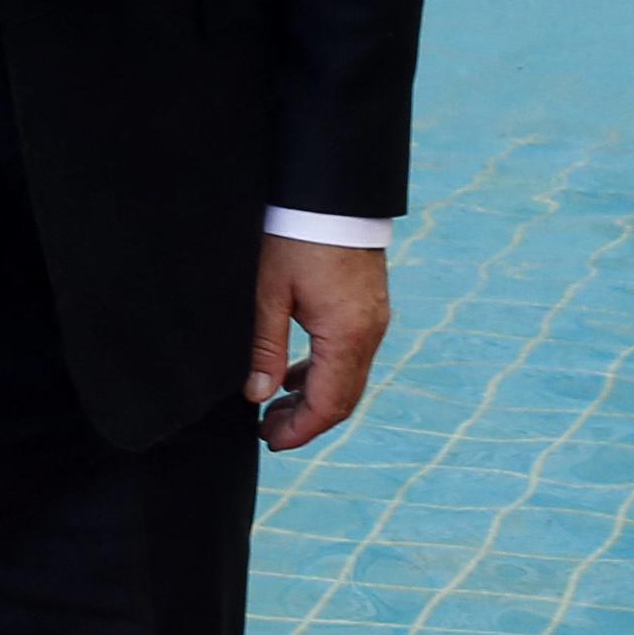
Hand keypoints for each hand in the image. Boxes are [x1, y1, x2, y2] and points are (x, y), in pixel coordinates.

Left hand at [249, 234, 389, 450]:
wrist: (331, 194)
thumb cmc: (296, 237)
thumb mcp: (270, 294)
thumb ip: (265, 349)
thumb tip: (258, 395)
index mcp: (345, 335)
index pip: (328, 405)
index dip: (299, 431)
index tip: (270, 440)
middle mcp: (368, 333)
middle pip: (343, 399)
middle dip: (307, 422)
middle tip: (268, 430)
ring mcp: (374, 321)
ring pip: (350, 380)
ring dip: (316, 399)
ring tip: (276, 405)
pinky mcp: (370, 309)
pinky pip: (353, 356)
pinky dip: (326, 374)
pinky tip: (296, 374)